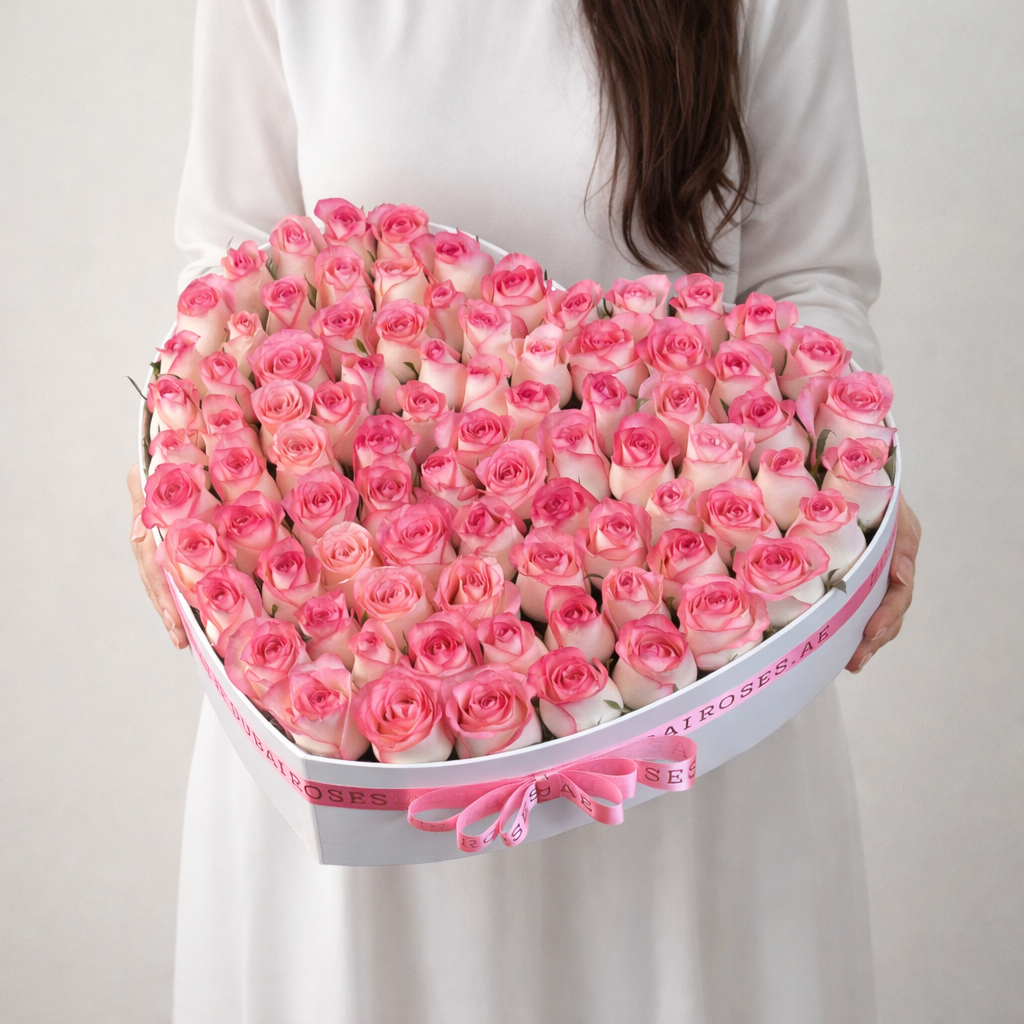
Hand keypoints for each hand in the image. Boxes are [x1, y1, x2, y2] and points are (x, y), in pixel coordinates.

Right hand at [127, 463, 187, 648]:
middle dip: (167, 611)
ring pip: (163, 579)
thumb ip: (144, 498)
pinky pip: (176, 567)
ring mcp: (161, 538)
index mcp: (148, 524)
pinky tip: (192, 612)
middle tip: (180, 640)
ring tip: (184, 638)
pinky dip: (182, 591)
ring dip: (172, 608)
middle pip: (156, 581)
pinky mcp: (176, 537)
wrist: (179, 436)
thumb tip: (135, 535)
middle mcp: (152, 535)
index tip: (177, 622)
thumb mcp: (152, 471)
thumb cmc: (169, 452)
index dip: (164, 596)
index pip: (153, 569)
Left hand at [846, 493, 919, 671]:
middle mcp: (889, 564)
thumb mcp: (892, 504)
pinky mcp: (851, 570)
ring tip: (851, 662)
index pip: (899, 591)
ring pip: (873, 611)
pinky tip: (837, 645)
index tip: (871, 631)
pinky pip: (854, 600)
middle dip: (875, 637)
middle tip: (855, 658)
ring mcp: (872, 569)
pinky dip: (847, 623)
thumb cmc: (869, 480)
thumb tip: (901, 575)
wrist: (851, 463)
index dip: (887, 615)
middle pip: (889, 610)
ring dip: (864, 639)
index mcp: (901, 548)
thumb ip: (900, 537)